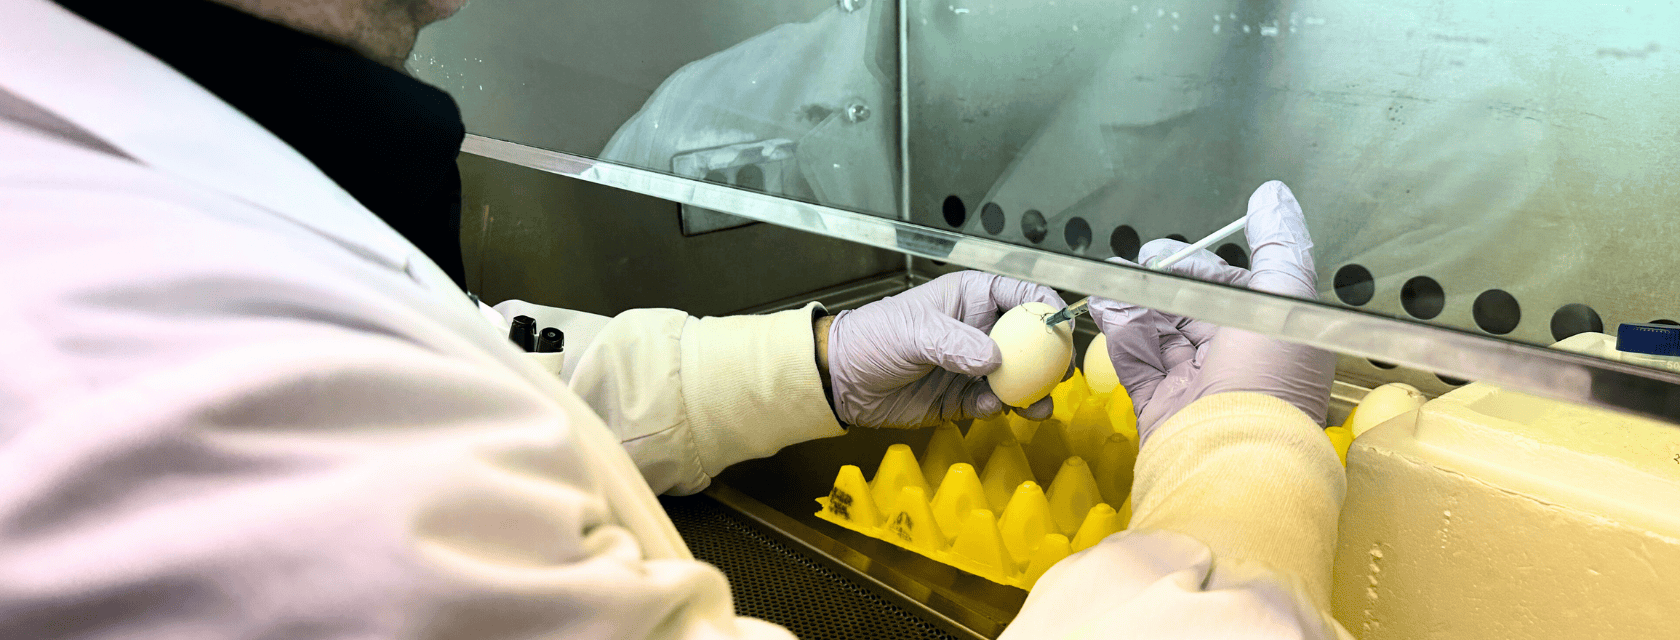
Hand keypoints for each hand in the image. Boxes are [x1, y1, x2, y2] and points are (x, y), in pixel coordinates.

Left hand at [824, 271, 1067, 428]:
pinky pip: (995, 404)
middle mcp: (980, 330)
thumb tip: (994, 360)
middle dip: (1050, 358)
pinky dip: (1000, 409)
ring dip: (1032, 391)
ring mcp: (974, 366)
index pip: (1022, 294)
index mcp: (972, 298)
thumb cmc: (871, 337)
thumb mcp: (913, 331)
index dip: (1047, 308)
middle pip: (1030, 341)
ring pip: (1019, 378)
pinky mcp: (964, 398)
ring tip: (1038, 405)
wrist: (843, 381)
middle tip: (1060, 375)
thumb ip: (954, 343)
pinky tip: (991, 409)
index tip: (1063, 327)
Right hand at [1088, 181, 1334, 441]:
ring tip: (1109, 279)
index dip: (1204, 269)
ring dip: (1135, 303)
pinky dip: (1120, 334)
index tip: (1173, 255)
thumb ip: (1278, 244)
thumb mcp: (1286, 299)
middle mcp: (1238, 362)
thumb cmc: (1269, 383)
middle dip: (1164, 283)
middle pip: (1194, 310)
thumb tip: (1273, 195)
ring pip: (1161, 332)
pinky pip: (1138, 362)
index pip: (1235, 292)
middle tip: (1136, 265)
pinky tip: (1104, 307)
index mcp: (1274, 339)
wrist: (1230, 461)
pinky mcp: (1163, 406)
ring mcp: (1198, 387)